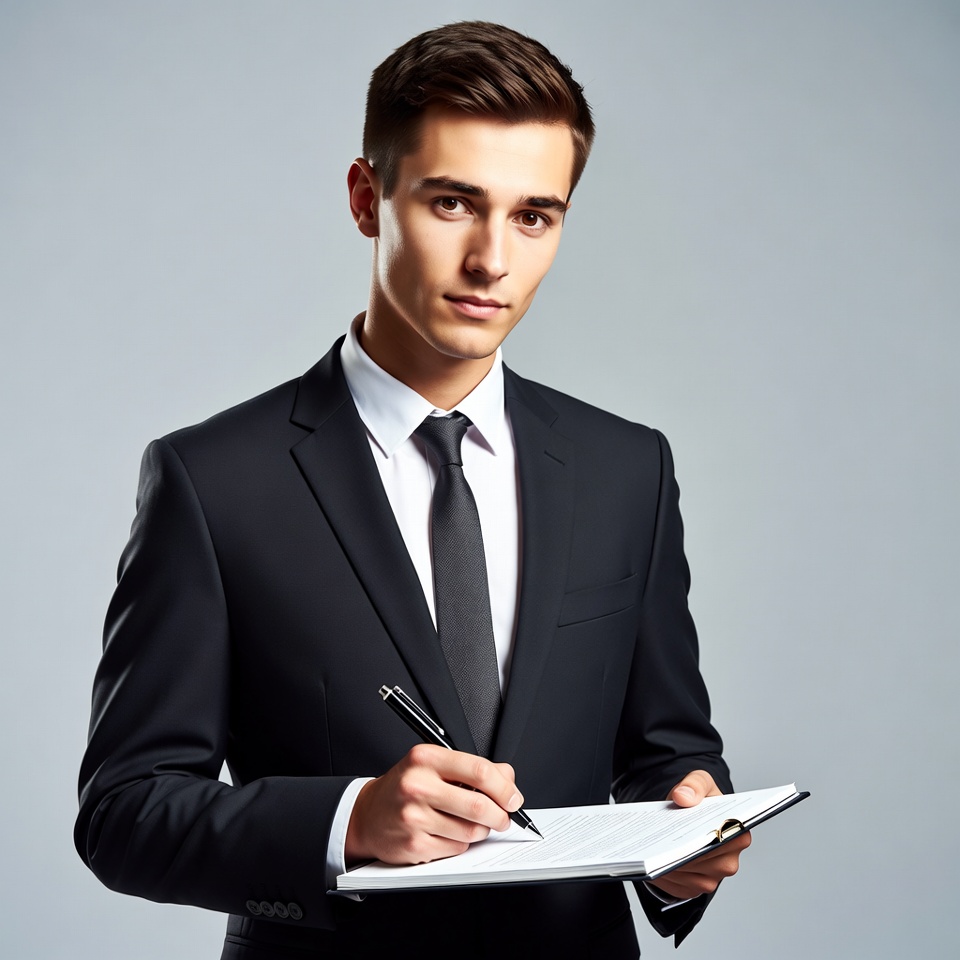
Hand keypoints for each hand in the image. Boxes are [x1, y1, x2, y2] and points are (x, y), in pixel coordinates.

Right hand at [344, 744, 521, 864]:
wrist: (368, 814)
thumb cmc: (406, 787)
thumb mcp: (434, 765)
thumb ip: (472, 768)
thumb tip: (508, 779)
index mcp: (426, 758)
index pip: (479, 770)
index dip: (504, 788)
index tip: (513, 798)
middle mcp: (417, 785)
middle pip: (479, 805)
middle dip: (500, 815)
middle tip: (503, 817)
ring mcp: (414, 817)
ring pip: (471, 831)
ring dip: (481, 831)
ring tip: (472, 824)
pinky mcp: (414, 845)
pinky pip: (456, 848)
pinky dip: (461, 843)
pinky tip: (449, 833)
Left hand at [648, 770, 750, 900]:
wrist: (690, 815)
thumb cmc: (700, 800)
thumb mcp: (700, 781)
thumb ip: (694, 784)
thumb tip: (683, 797)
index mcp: (738, 836)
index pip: (720, 842)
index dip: (700, 840)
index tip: (681, 838)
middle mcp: (729, 862)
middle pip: (700, 862)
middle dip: (678, 854)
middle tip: (656, 846)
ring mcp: (712, 879)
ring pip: (686, 878)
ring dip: (667, 867)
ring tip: (649, 853)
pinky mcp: (694, 889)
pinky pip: (676, 888)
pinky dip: (661, 877)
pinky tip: (649, 863)